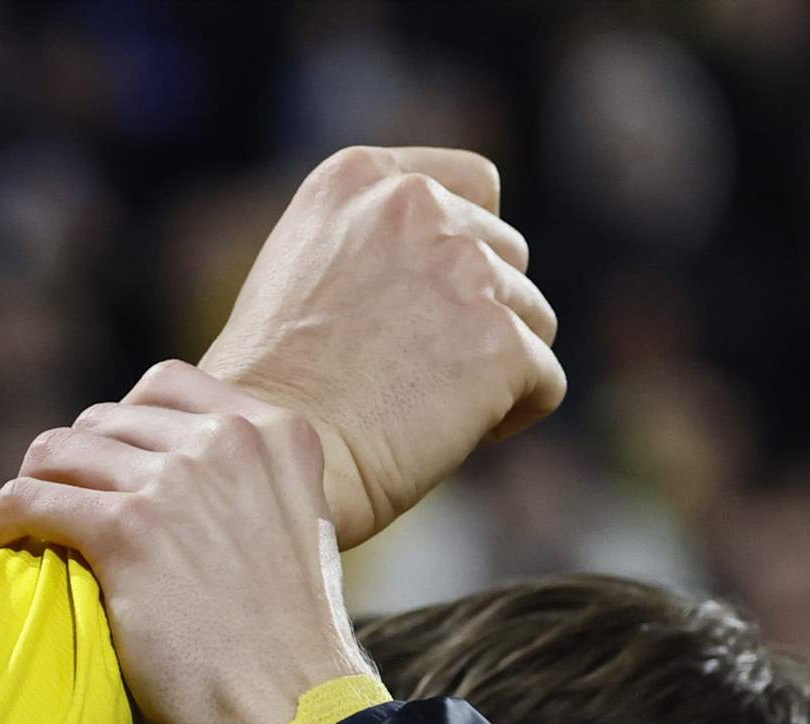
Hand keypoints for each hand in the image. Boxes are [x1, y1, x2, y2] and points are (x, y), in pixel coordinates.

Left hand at [0, 365, 364, 723]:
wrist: (293, 712)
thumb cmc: (288, 652)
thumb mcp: (290, 535)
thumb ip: (241, 491)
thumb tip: (170, 486)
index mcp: (276, 433)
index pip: (164, 387)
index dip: (116, 429)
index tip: (99, 474)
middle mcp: (227, 441)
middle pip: (104, 421)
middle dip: (71, 467)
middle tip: (53, 517)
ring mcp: (176, 480)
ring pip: (58, 453)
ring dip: (29, 492)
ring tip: (17, 535)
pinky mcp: (127, 529)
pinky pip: (28, 500)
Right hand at [190, 145, 564, 548]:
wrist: (267, 459)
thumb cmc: (264, 395)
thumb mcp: (298, 276)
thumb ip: (371, 248)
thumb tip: (441, 274)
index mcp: (359, 179)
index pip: (472, 183)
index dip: (465, 246)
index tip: (434, 304)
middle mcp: (415, 208)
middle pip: (507, 253)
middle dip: (479, 311)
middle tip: (419, 374)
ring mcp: (465, 270)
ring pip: (532, 316)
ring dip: (495, 363)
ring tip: (427, 409)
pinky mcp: (500, 342)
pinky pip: (545, 380)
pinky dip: (513, 413)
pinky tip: (455, 438)